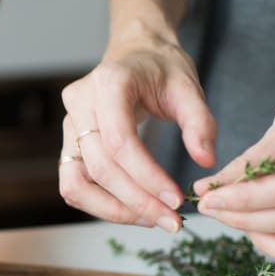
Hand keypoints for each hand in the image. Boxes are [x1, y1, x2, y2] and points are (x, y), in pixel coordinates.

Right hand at [59, 33, 216, 230]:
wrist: (136, 54)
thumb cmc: (161, 68)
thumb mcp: (188, 86)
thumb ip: (200, 122)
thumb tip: (205, 160)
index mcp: (108, 83)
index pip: (120, 142)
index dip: (147, 177)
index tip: (177, 201)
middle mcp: (79, 105)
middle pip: (100, 168)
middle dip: (137, 201)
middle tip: (172, 221)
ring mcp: (69, 126)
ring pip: (77, 183)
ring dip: (113, 210)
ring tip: (152, 219)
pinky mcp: (69, 145)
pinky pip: (75, 185)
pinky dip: (101, 204)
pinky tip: (135, 210)